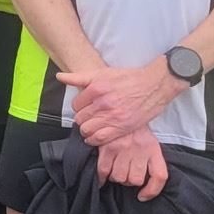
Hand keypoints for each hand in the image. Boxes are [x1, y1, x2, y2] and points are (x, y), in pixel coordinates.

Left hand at [59, 59, 182, 146]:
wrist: (154, 85)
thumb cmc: (128, 78)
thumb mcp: (103, 73)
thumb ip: (79, 77)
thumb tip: (59, 77)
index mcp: (96, 88)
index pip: (76, 105)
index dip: (79, 107)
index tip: (85, 108)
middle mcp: (103, 103)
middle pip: (80, 118)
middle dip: (82, 119)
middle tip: (88, 118)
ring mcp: (113, 116)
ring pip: (87, 129)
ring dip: (86, 130)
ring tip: (90, 127)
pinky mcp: (123, 127)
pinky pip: (100, 138)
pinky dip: (93, 140)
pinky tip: (94, 137)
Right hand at [95, 124, 169, 199]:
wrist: (119, 108)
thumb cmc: (133, 129)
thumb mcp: (148, 140)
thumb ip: (149, 158)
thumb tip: (142, 186)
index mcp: (153, 148)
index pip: (159, 176)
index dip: (152, 191)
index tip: (142, 196)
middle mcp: (140, 149)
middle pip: (135, 180)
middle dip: (128, 180)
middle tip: (124, 172)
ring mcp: (123, 148)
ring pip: (119, 177)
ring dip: (115, 177)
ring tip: (113, 170)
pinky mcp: (107, 148)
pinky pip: (103, 170)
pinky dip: (101, 178)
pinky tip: (101, 179)